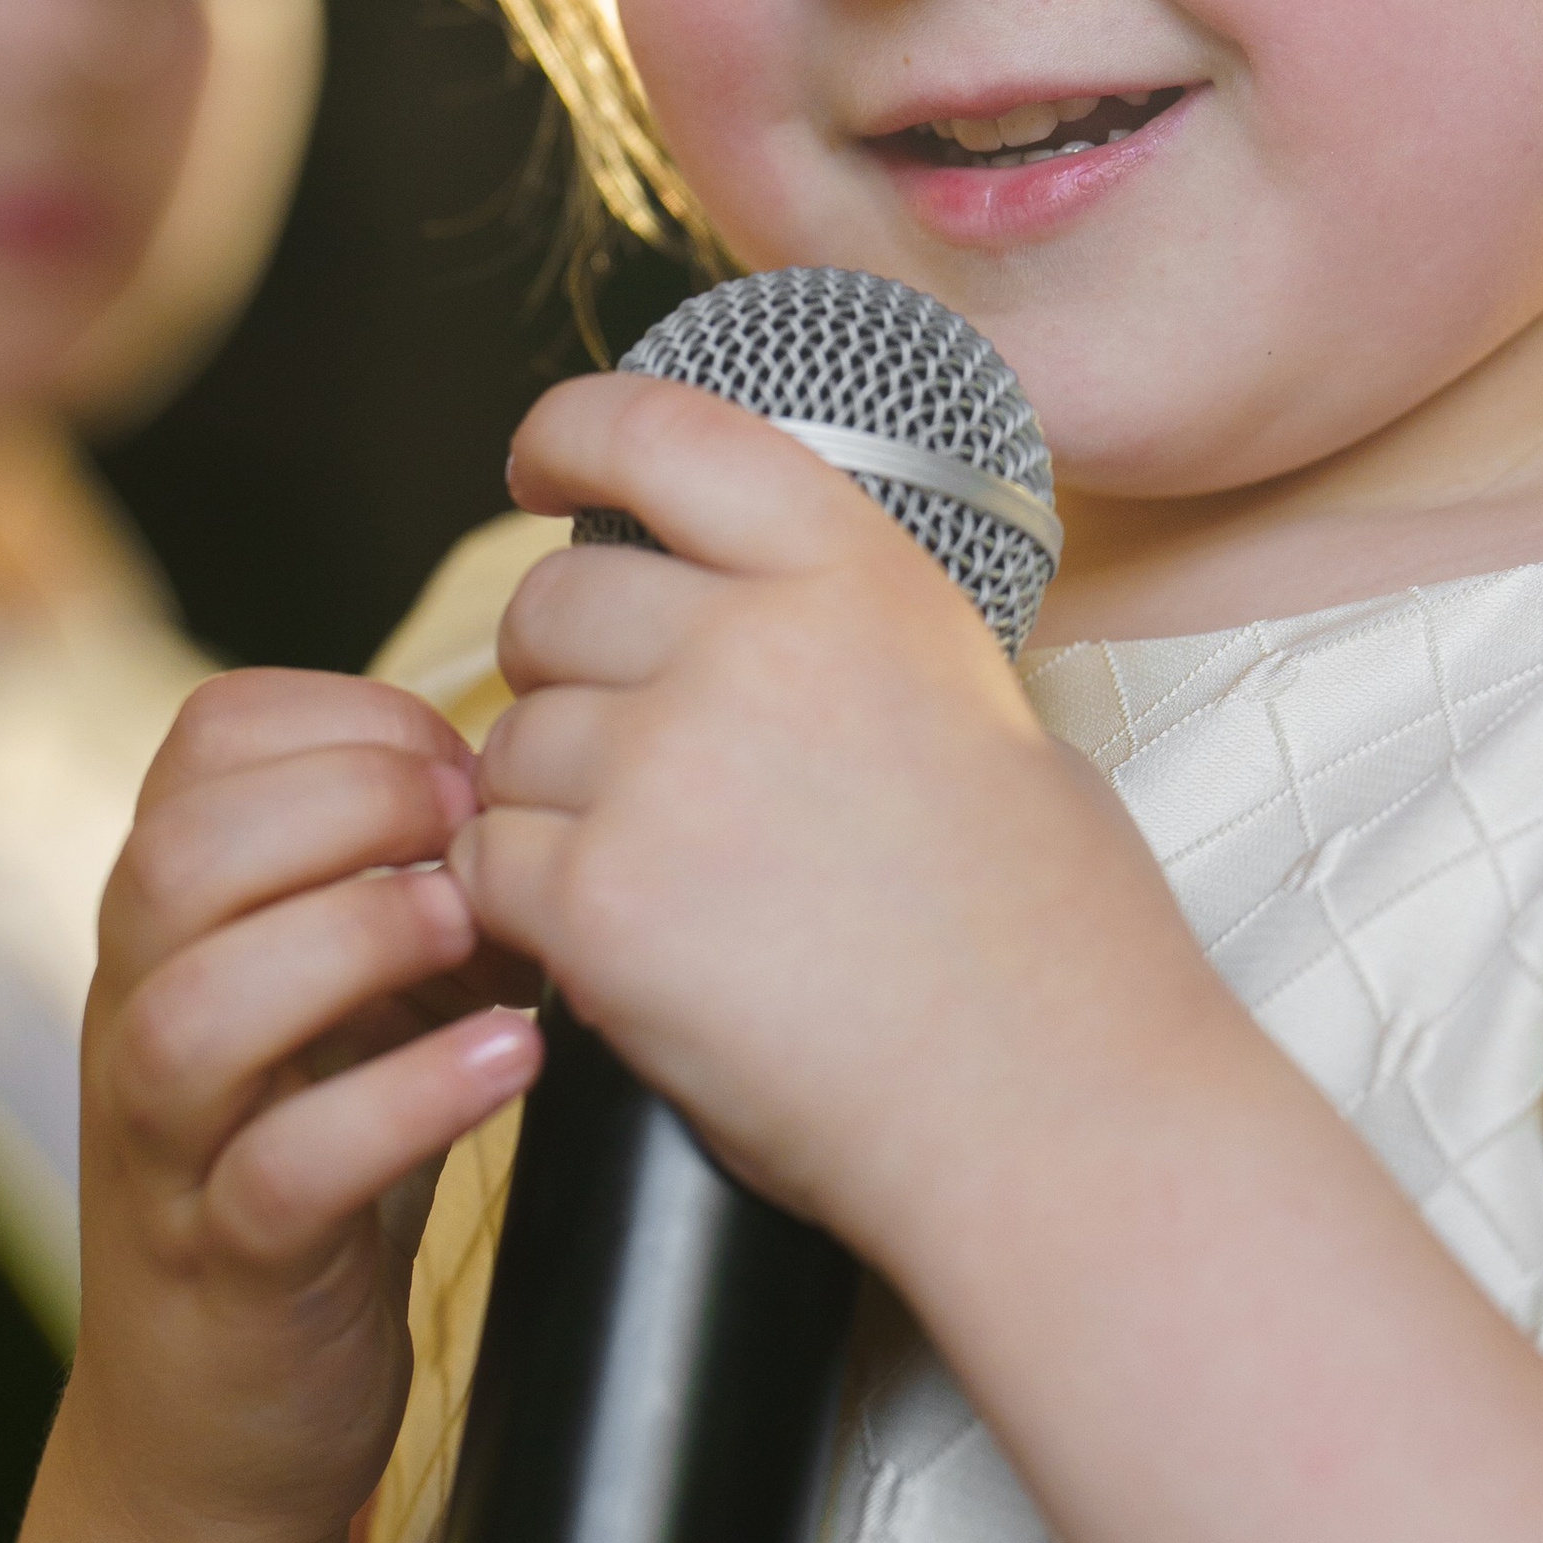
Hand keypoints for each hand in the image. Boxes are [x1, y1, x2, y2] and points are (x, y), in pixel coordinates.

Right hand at [70, 669, 541, 1542]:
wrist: (225, 1424)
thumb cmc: (320, 1163)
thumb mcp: (352, 997)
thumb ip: (411, 885)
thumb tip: (554, 782)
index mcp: (171, 924)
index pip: (204, 744)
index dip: (344, 719)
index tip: (464, 760)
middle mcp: (141, 1015)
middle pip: (178, 857)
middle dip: (346, 807)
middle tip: (481, 831)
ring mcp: (172, 1152)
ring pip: (193, 1013)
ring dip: (354, 943)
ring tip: (483, 935)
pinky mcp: (231, 1272)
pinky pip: (280, 1173)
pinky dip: (400, 1105)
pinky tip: (509, 1065)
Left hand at [454, 373, 1215, 1259]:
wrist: (1055, 1112)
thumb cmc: (1053, 943)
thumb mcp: (982, 711)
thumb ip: (851, 642)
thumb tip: (751, 620)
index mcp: (861, 580)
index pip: (665, 430)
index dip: (572, 434)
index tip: (537, 465)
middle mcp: (756, 647)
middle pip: (554, 602)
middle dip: (557, 671)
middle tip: (615, 751)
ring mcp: (668, 771)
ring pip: (508, 746)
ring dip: (547, 804)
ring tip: (660, 885)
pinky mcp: (603, 902)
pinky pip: (487, 867)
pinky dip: (522, 909)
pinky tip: (611, 948)